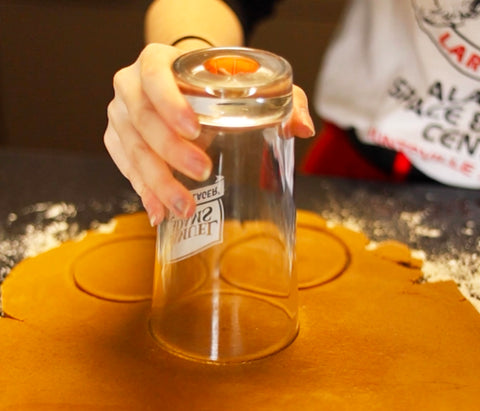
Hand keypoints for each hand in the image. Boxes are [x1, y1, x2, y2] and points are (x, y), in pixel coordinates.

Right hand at [104, 43, 314, 225]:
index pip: (156, 77)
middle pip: (142, 120)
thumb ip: (282, 99)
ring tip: (184, 207)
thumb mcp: (249, 84)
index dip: (170, 103)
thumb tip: (302, 128)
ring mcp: (120, 115)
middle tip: (202, 173)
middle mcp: (131, 86)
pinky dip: (143, 191)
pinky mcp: (117, 141)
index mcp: (157, 62)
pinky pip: (125, 168)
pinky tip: (159, 211)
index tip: (195, 129)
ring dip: (157, 182)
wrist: (182, 87)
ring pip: (132, 149)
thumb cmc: (213, 86)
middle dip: (171, 152)